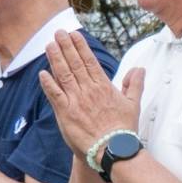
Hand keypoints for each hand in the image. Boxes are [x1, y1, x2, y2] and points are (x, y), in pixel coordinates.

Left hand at [39, 30, 140, 158]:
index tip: (74, 35)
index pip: (89, 61)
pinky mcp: (66, 113)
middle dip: (66, 46)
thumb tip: (139, 69)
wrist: (114, 150)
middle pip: (75, 63)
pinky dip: (48, 83)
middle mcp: (89, 90)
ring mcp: (76, 101)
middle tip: (58, 32)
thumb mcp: (133, 104)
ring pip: (64, 74)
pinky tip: (42, 73)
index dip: (80, 47)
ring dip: (56, 58)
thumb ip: (135, 85)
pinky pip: (54, 95)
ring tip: (49, 44)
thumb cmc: (123, 130)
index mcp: (104, 87)